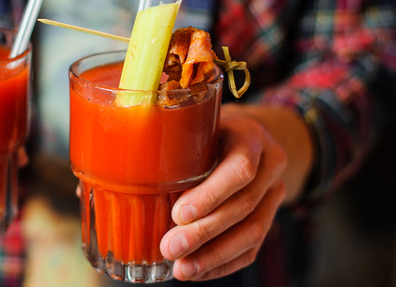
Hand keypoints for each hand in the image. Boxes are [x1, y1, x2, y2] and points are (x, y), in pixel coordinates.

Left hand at [159, 103, 311, 280]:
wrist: (250, 137)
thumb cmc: (210, 131)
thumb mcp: (196, 125)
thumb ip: (172, 147)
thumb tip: (120, 180)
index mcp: (250, 137)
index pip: (240, 168)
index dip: (211, 195)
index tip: (178, 214)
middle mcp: (270, 164)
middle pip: (244, 205)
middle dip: (205, 232)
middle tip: (170, 247)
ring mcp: (275, 192)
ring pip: (253, 232)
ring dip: (214, 255)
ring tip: (182, 268)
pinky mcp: (271, 216)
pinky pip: (252, 247)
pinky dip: (223, 263)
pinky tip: (197, 270)